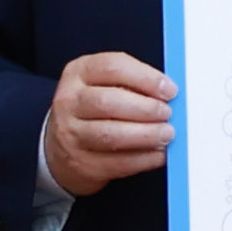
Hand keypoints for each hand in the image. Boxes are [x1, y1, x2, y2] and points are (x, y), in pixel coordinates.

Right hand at [43, 50, 176, 197]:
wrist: (61, 147)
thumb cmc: (92, 110)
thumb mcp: (102, 85)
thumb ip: (133, 84)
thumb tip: (168, 93)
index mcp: (79, 73)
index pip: (112, 68)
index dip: (145, 78)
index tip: (169, 89)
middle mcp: (70, 101)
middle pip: (109, 102)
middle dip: (145, 108)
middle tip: (168, 113)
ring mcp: (72, 134)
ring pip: (111, 134)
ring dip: (146, 135)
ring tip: (166, 134)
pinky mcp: (82, 163)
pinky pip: (117, 162)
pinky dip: (144, 159)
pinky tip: (159, 154)